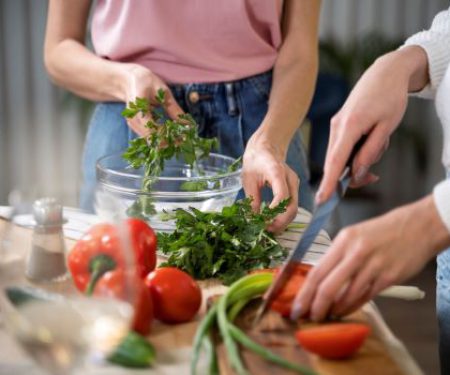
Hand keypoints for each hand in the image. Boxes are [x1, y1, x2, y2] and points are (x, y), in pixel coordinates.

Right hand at [120, 64, 182, 135]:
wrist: (127, 81)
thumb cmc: (146, 82)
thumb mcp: (163, 92)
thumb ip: (174, 110)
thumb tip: (188, 125)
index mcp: (139, 109)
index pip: (153, 131)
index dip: (169, 137)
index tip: (183, 138)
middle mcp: (133, 120)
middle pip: (152, 140)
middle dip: (169, 141)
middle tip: (184, 139)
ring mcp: (132, 125)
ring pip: (151, 141)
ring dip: (165, 141)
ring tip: (179, 137)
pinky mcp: (135, 128)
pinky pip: (149, 137)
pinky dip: (160, 137)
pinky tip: (170, 133)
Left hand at [242, 136, 298, 232]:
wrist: (266, 148)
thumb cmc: (255, 161)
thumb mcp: (248, 179)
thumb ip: (252, 199)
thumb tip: (253, 219)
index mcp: (277, 172)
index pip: (282, 196)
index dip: (274, 212)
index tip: (262, 221)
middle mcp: (290, 179)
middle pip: (292, 207)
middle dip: (280, 223)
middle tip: (266, 230)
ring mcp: (294, 184)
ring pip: (294, 209)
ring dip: (283, 222)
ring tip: (268, 228)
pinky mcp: (294, 189)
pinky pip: (292, 206)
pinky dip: (284, 216)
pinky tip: (272, 221)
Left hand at [291, 195, 449, 320]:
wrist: (416, 227)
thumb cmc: (381, 232)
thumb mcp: (353, 236)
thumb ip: (337, 257)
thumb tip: (318, 281)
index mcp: (343, 241)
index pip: (317, 271)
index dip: (304, 292)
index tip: (296, 307)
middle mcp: (356, 253)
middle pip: (328, 286)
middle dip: (315, 306)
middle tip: (308, 317)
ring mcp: (373, 266)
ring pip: (346, 296)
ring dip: (334, 309)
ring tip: (327, 316)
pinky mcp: (388, 277)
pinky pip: (365, 297)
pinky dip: (352, 307)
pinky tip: (344, 311)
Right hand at [316, 46, 427, 203]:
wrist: (385, 72)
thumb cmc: (390, 97)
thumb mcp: (387, 127)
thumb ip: (370, 152)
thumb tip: (356, 172)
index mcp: (349, 126)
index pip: (336, 161)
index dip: (329, 182)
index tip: (321, 200)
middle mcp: (337, 126)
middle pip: (337, 162)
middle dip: (352, 174)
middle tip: (373, 178)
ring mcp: (336, 125)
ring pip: (342, 155)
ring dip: (359, 159)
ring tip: (380, 142)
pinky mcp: (339, 124)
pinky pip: (344, 146)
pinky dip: (357, 151)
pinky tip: (373, 139)